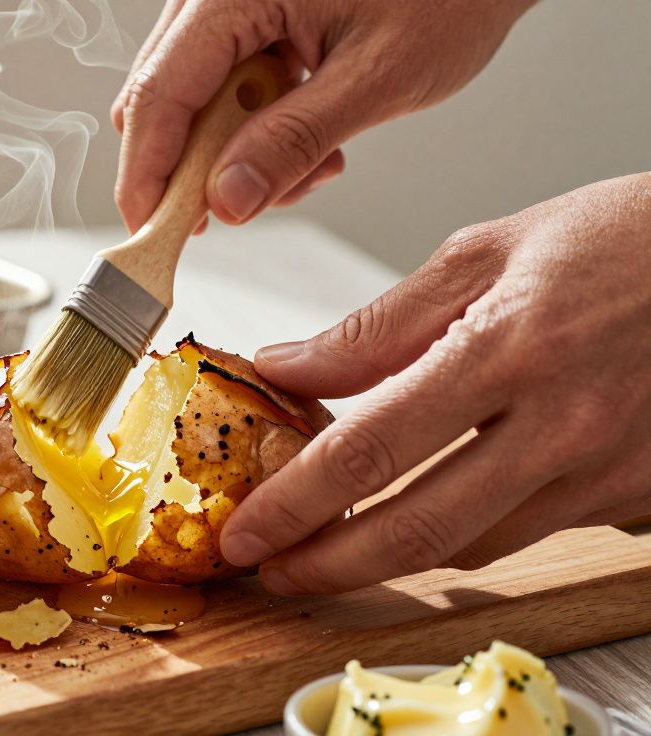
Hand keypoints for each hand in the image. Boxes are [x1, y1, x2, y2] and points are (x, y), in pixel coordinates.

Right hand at [113, 0, 534, 231]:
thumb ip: (293, 141)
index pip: (159, 94)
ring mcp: (228, 4)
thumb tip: (228, 201)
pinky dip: (253, 128)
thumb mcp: (377, 77)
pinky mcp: (248, 20)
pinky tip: (310, 138)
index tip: (150, 234)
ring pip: (190, 101)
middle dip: (195, 169)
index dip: (148, 173)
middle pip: (161, 100)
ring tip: (310, 166)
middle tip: (242, 209)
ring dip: (232, 153)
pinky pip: (222, 87)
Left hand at [219, 173, 650, 594]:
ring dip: (387, 559)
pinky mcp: (630, 493)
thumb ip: (378, 325)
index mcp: (507, 349)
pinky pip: (525, 532)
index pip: (371, 449)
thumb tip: (286, 365)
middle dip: (326, 564)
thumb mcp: (485, 253)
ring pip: (471, 546)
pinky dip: (459, 535)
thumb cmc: (616, 241)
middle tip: (269, 570)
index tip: (245, 530)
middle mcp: (560, 424)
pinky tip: (417, 517)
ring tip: (325, 547)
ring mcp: (603, 470)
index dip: (295, 503)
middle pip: (417, 529)